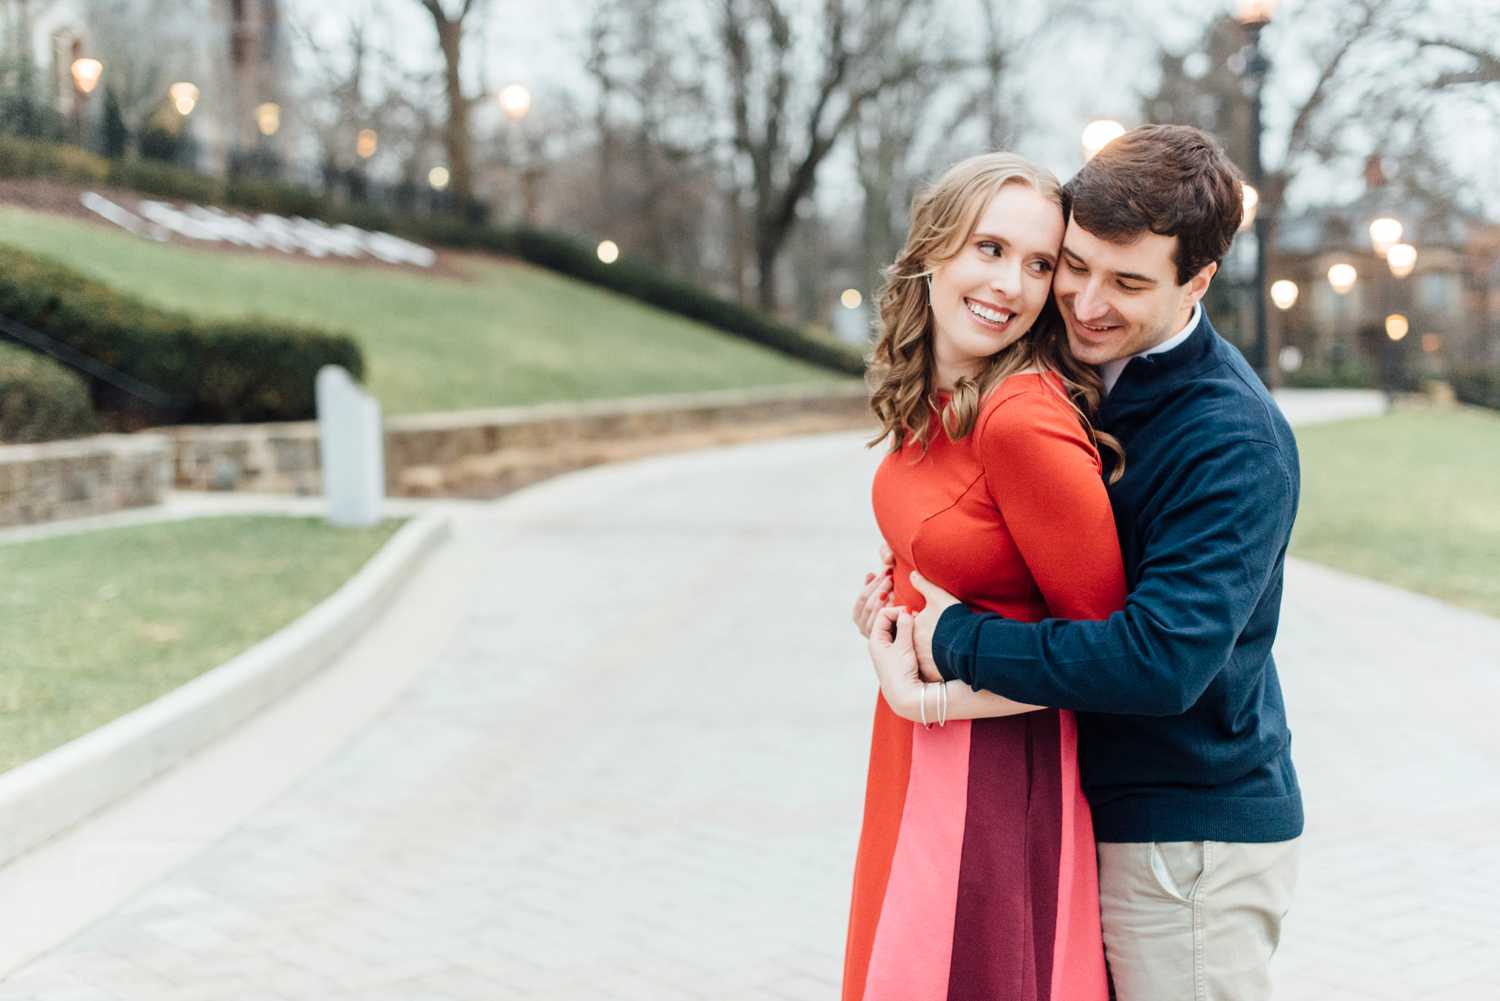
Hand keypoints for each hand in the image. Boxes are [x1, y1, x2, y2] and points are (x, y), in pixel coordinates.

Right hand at [851, 567, 892, 637]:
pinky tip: (899, 603)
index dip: (873, 584)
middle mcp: (862, 627)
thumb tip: (870, 574)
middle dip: (879, 589)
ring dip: (883, 599)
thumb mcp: (882, 600)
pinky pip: (885, 624)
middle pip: (867, 605)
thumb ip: (874, 587)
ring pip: (875, 613)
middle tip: (891, 578)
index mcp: (858, 616)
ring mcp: (872, 636)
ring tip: (894, 588)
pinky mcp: (883, 642)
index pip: (862, 598)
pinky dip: (890, 612)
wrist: (904, 644)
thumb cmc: (893, 617)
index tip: (886, 571)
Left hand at [867, 605, 922, 720]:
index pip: (884, 614)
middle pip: (888, 620)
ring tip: (919, 627)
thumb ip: (905, 627)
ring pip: (896, 629)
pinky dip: (909, 634)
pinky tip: (919, 637)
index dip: (898, 610)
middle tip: (917, 618)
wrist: (905, 697)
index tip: (913, 613)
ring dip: (907, 625)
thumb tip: (907, 612)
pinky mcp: (897, 656)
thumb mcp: (904, 647)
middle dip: (903, 616)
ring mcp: (888, 650)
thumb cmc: (901, 673)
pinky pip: (901, 638)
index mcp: (875, 640)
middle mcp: (879, 644)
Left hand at [909, 571, 959, 682]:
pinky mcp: (932, 674)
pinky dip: (936, 666)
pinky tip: (946, 661)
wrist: (970, 645)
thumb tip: (912, 574)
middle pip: (914, 642)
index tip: (934, 620)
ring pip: (922, 657)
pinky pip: (930, 670)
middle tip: (939, 636)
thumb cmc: (953, 620)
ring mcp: (921, 662)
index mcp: (910, 629)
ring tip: (944, 648)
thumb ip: (923, 585)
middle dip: (922, 639)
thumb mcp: (938, 597)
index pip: (910, 625)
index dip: (921, 621)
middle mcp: (912, 647)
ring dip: (929, 653)